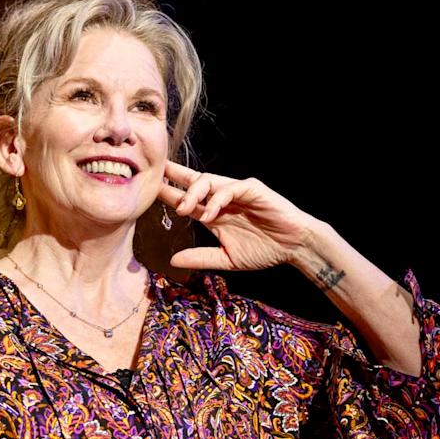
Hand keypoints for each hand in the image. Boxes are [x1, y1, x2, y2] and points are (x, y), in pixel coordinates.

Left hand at [158, 161, 318, 270]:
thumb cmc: (264, 250)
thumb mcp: (226, 258)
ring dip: (193, 193)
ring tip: (183, 209)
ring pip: (208, 180)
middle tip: (154, 178)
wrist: (293, 248)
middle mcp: (221, 198)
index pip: (185, 199)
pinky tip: (209, 215)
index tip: (145, 191)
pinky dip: (217, 200)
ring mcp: (236, 191)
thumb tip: (172, 260)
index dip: (167, 194)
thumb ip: (201, 257)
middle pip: (192, 181)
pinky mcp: (252, 189)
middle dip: (173, 177)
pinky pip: (229, 189)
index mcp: (213, 213)